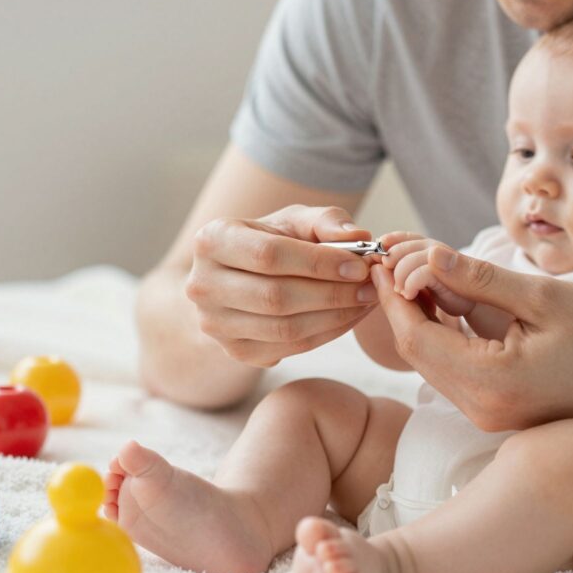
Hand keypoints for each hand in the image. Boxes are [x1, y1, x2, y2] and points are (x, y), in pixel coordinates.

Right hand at [186, 205, 380, 365]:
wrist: (243, 276)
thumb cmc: (274, 240)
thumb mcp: (296, 220)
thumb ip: (328, 221)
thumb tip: (359, 237)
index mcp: (212, 241)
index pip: (269, 255)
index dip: (319, 263)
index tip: (359, 265)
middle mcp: (202, 285)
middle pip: (275, 297)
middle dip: (332, 293)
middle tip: (370, 287)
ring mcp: (214, 324)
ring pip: (284, 328)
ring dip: (335, 317)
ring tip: (366, 300)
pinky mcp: (235, 352)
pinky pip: (290, 348)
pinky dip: (327, 334)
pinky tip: (350, 316)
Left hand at [370, 245, 572, 432]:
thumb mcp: (544, 298)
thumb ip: (482, 278)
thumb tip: (430, 255)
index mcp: (490, 381)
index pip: (415, 336)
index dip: (393, 294)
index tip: (384, 256)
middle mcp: (480, 406)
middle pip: (416, 350)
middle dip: (399, 302)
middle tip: (393, 257)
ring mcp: (486, 413)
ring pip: (430, 360)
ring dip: (417, 316)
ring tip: (415, 270)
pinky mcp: (494, 409)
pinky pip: (451, 369)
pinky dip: (440, 333)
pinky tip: (443, 299)